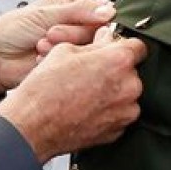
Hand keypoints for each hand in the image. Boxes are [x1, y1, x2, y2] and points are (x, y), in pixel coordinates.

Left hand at [0, 0, 117, 96]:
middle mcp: (75, 23)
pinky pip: (77, 64)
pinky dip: (59, 61)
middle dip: (72, 33)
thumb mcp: (44, 13)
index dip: (94, 16)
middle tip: (49, 34)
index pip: (100, 8)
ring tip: (40, 45)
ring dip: (63, 47)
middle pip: (97, 30)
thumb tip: (110, 11)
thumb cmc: (11, 29)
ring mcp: (72, 45)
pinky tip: (40, 58)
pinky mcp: (68, 65)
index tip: (81, 21)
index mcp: (72, 4)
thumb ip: (78, 12)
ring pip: (88, 47)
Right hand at [0, 37, 146, 162]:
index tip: (114, 49)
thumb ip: (93, 43)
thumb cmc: (44, 90)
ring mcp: (125, 112)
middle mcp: (129, 87)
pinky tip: (85, 108)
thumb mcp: (64, 51)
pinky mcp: (118, 131)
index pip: (138, 47)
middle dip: (115, 70)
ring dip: (113, 92)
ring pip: (126, 95)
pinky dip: (107, 111)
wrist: (32, 126)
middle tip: (90, 73)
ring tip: (85, 93)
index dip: (123, 46)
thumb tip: (104, 38)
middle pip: (131, 72)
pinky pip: (119, 114)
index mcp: (118, 61)